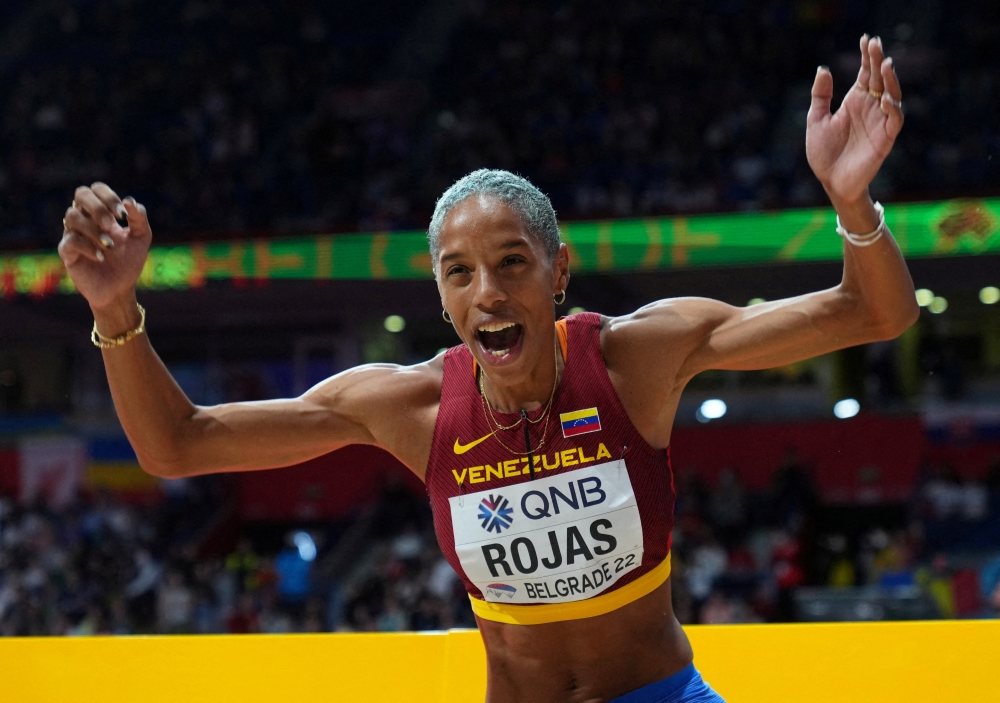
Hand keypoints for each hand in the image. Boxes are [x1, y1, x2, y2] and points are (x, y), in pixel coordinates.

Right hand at [57, 183, 151, 310]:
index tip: (122, 215)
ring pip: (72, 216)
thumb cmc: (129, 261)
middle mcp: (85, 219)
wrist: (120, 289)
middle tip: (113, 226)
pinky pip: (70, 241)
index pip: (97, 189)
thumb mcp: (141, 238)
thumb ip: (139, 218)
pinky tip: (101, 257)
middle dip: (98, 207)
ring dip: (94, 230)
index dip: (108, 196)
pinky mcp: (67, 252)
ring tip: (109, 246)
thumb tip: (129, 200)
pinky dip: (88, 247)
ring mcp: (73, 234)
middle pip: (80, 194)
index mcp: (101, 212)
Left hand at [806, 35, 903, 204]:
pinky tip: (884, 100)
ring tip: (884, 64)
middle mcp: (870, 108)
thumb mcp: (816, 121)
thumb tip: (823, 69)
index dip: (866, 57)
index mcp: (855, 101)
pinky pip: (894, 121)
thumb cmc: (824, 153)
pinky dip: (892, 109)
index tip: (866, 39)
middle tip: (875, 44)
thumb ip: (820, 96)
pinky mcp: (885, 139)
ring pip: (892, 96)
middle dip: (878, 61)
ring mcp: (879, 122)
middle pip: (879, 80)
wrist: (831, 182)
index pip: (865, 74)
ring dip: (890, 81)